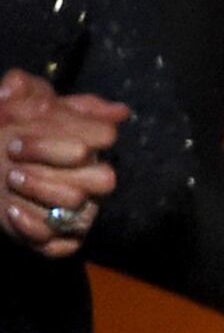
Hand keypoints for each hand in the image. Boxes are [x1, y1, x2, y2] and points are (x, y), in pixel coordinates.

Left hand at [0, 71, 122, 256]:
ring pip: (80, 209)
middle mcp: (93, 178)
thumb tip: (22, 88)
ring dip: (41, 193)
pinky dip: (35, 229)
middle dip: (57, 168)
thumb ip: (27, 90)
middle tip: (12, 157)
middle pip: (104, 179)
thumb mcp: (14, 104)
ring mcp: (79, 211)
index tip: (17, 136)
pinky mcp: (59, 239)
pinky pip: (63, 245)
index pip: (103, 137)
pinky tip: (11, 212)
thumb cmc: (7, 132)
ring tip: (9, 180)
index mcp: (91, 145)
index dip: (63, 136)